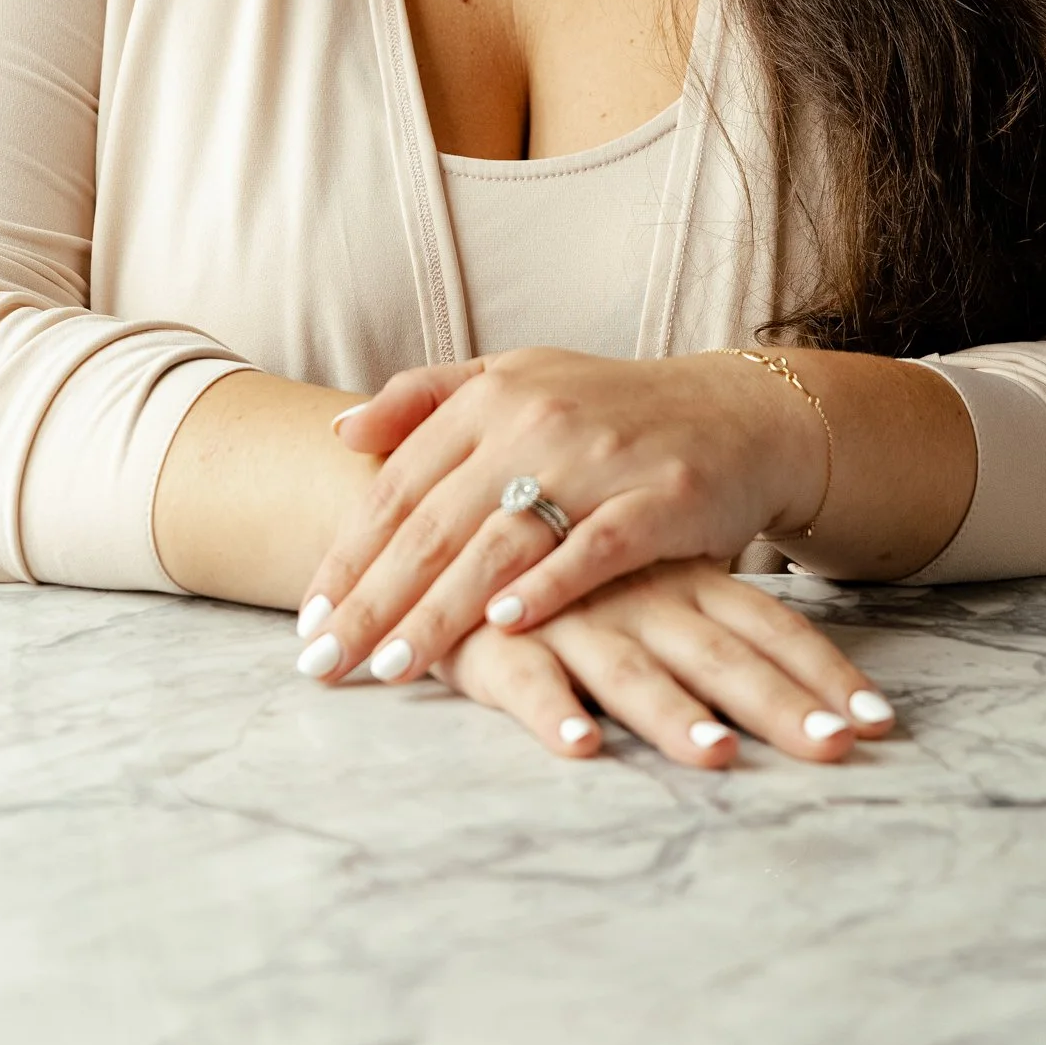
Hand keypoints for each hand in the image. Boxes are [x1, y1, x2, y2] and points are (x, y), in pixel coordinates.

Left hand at [294, 346, 827, 688]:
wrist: (735, 412)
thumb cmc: (609, 409)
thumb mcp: (515, 379)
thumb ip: (425, 398)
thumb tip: (340, 432)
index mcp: (491, 395)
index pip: (399, 485)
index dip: (349, 554)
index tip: (310, 617)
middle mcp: (536, 420)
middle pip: (436, 523)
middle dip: (375, 600)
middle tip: (327, 661)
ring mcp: (599, 458)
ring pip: (500, 542)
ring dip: (441, 610)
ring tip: (392, 665)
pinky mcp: (659, 497)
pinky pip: (593, 549)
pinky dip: (547, 587)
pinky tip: (503, 627)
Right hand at [431, 557, 895, 765]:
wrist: (441, 515)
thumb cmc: (557, 566)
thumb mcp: (641, 576)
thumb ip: (704, 614)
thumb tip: (780, 682)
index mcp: (679, 582)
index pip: (770, 628)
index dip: (825, 674)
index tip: (884, 724)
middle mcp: (638, 600)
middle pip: (723, 658)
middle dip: (782, 706)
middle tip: (838, 749)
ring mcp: (570, 620)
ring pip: (631, 671)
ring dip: (676, 715)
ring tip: (720, 756)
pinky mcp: (493, 644)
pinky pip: (527, 680)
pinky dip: (553, 713)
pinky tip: (580, 747)